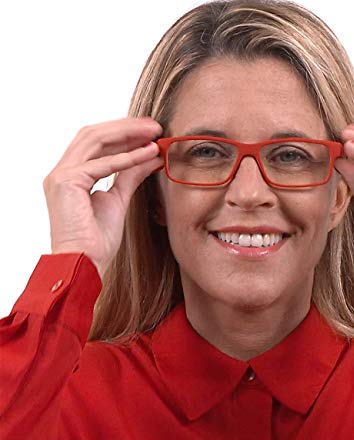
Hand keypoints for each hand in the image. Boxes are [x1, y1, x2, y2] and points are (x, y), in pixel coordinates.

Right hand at [43, 117, 163, 278]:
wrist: (85, 263)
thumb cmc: (98, 239)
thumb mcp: (119, 199)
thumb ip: (130, 175)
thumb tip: (150, 155)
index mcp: (71, 175)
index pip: (96, 142)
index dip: (123, 133)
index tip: (150, 131)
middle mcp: (61, 171)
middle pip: (94, 135)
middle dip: (126, 127)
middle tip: (155, 125)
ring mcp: (60, 176)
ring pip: (95, 140)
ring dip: (127, 134)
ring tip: (154, 132)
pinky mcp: (66, 183)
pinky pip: (101, 164)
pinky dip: (127, 158)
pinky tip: (148, 153)